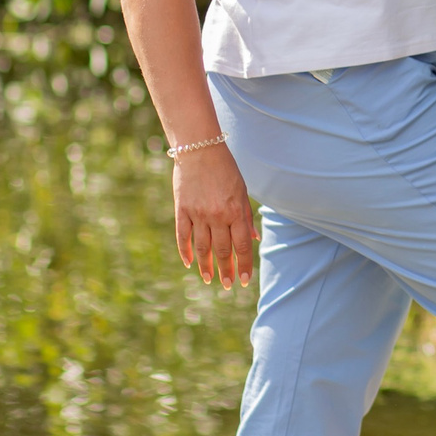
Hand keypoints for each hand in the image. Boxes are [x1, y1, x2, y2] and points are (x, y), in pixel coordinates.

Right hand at [173, 143, 256, 285]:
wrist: (200, 150)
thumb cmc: (226, 170)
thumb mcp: (242, 192)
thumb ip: (246, 217)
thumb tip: (254, 240)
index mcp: (236, 212)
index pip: (242, 246)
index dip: (243, 266)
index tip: (243, 281)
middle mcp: (218, 216)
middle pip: (223, 251)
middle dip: (226, 270)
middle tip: (226, 285)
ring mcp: (198, 214)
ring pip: (202, 248)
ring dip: (206, 266)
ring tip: (209, 279)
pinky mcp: (182, 210)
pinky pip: (182, 236)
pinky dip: (185, 251)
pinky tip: (188, 263)